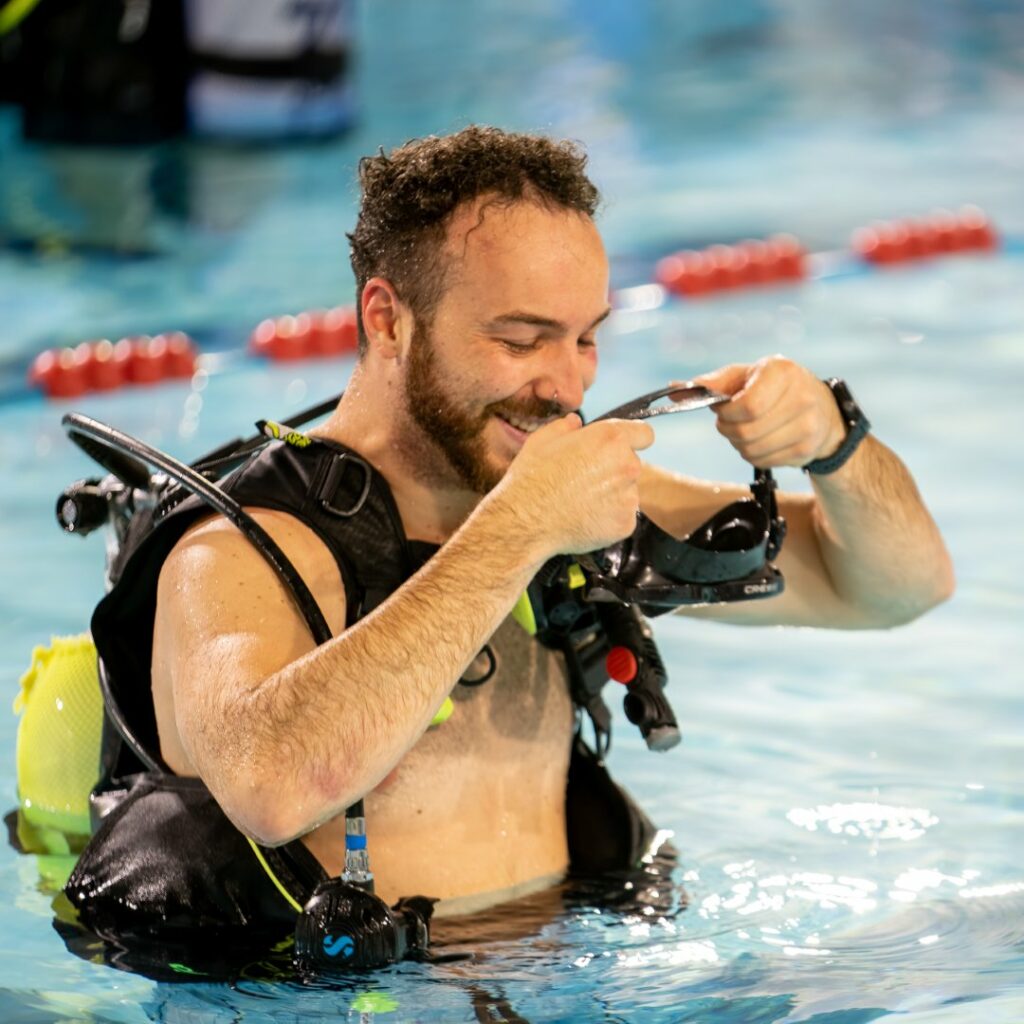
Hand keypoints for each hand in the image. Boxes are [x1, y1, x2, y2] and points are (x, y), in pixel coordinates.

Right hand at [491, 413, 654, 555]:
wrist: (525, 522)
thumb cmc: (532, 478)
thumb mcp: (542, 440)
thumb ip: (565, 426)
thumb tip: (575, 423)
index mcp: (610, 439)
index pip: (644, 434)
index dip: (633, 440)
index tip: (622, 448)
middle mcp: (627, 466)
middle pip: (631, 465)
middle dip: (613, 470)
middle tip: (584, 480)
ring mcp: (629, 497)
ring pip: (627, 493)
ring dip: (611, 495)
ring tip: (580, 502)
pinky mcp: (626, 524)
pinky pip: (622, 517)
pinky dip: (608, 519)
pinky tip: (584, 518)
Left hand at [693, 356, 845, 468]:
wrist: (822, 409)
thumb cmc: (773, 387)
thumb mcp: (746, 375)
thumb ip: (712, 383)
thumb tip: (674, 389)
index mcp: (782, 372)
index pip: (747, 406)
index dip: (727, 414)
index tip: (724, 410)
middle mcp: (801, 397)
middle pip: (745, 432)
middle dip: (728, 430)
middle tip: (730, 421)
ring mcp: (807, 426)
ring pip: (751, 450)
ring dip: (738, 444)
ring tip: (747, 429)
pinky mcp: (806, 450)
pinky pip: (762, 462)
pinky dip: (753, 454)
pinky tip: (762, 439)